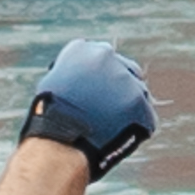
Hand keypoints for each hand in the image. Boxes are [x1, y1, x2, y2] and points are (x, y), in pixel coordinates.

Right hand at [19, 36, 156, 180]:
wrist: (59, 144)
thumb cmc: (48, 120)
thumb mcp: (53, 85)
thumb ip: (74, 74)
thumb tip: (85, 79)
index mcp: (84, 50)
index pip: (104, 58)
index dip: (103, 76)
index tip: (100, 91)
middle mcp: (108, 58)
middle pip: (128, 70)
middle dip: (123, 86)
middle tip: (114, 107)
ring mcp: (127, 81)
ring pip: (139, 93)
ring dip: (131, 106)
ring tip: (113, 127)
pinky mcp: (141, 105)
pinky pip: (146, 117)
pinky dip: (137, 127)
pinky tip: (120, 137)